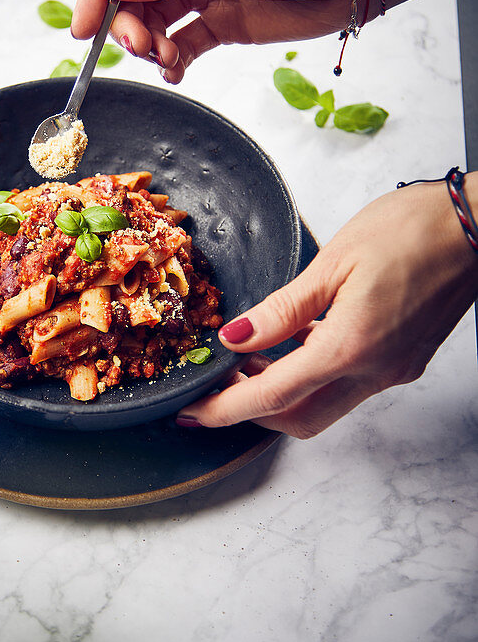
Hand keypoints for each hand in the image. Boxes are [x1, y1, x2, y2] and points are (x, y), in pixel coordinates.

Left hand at [176, 179, 477, 436]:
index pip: (273, 396)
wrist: (477, 223)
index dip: (226, 408)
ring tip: (244, 363)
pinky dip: (312, 375)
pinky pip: (348, 383)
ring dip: (282, 394)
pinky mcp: (404, 358)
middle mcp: (375, 370)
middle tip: (214, 391)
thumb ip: (281, 309)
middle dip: (251, 413)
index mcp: (351, 346)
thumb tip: (236, 338)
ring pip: (324, 405)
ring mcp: (394, 368)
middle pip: (299, 419)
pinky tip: (291, 343)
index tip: (193, 410)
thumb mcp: (332, 262)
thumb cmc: (412, 229)